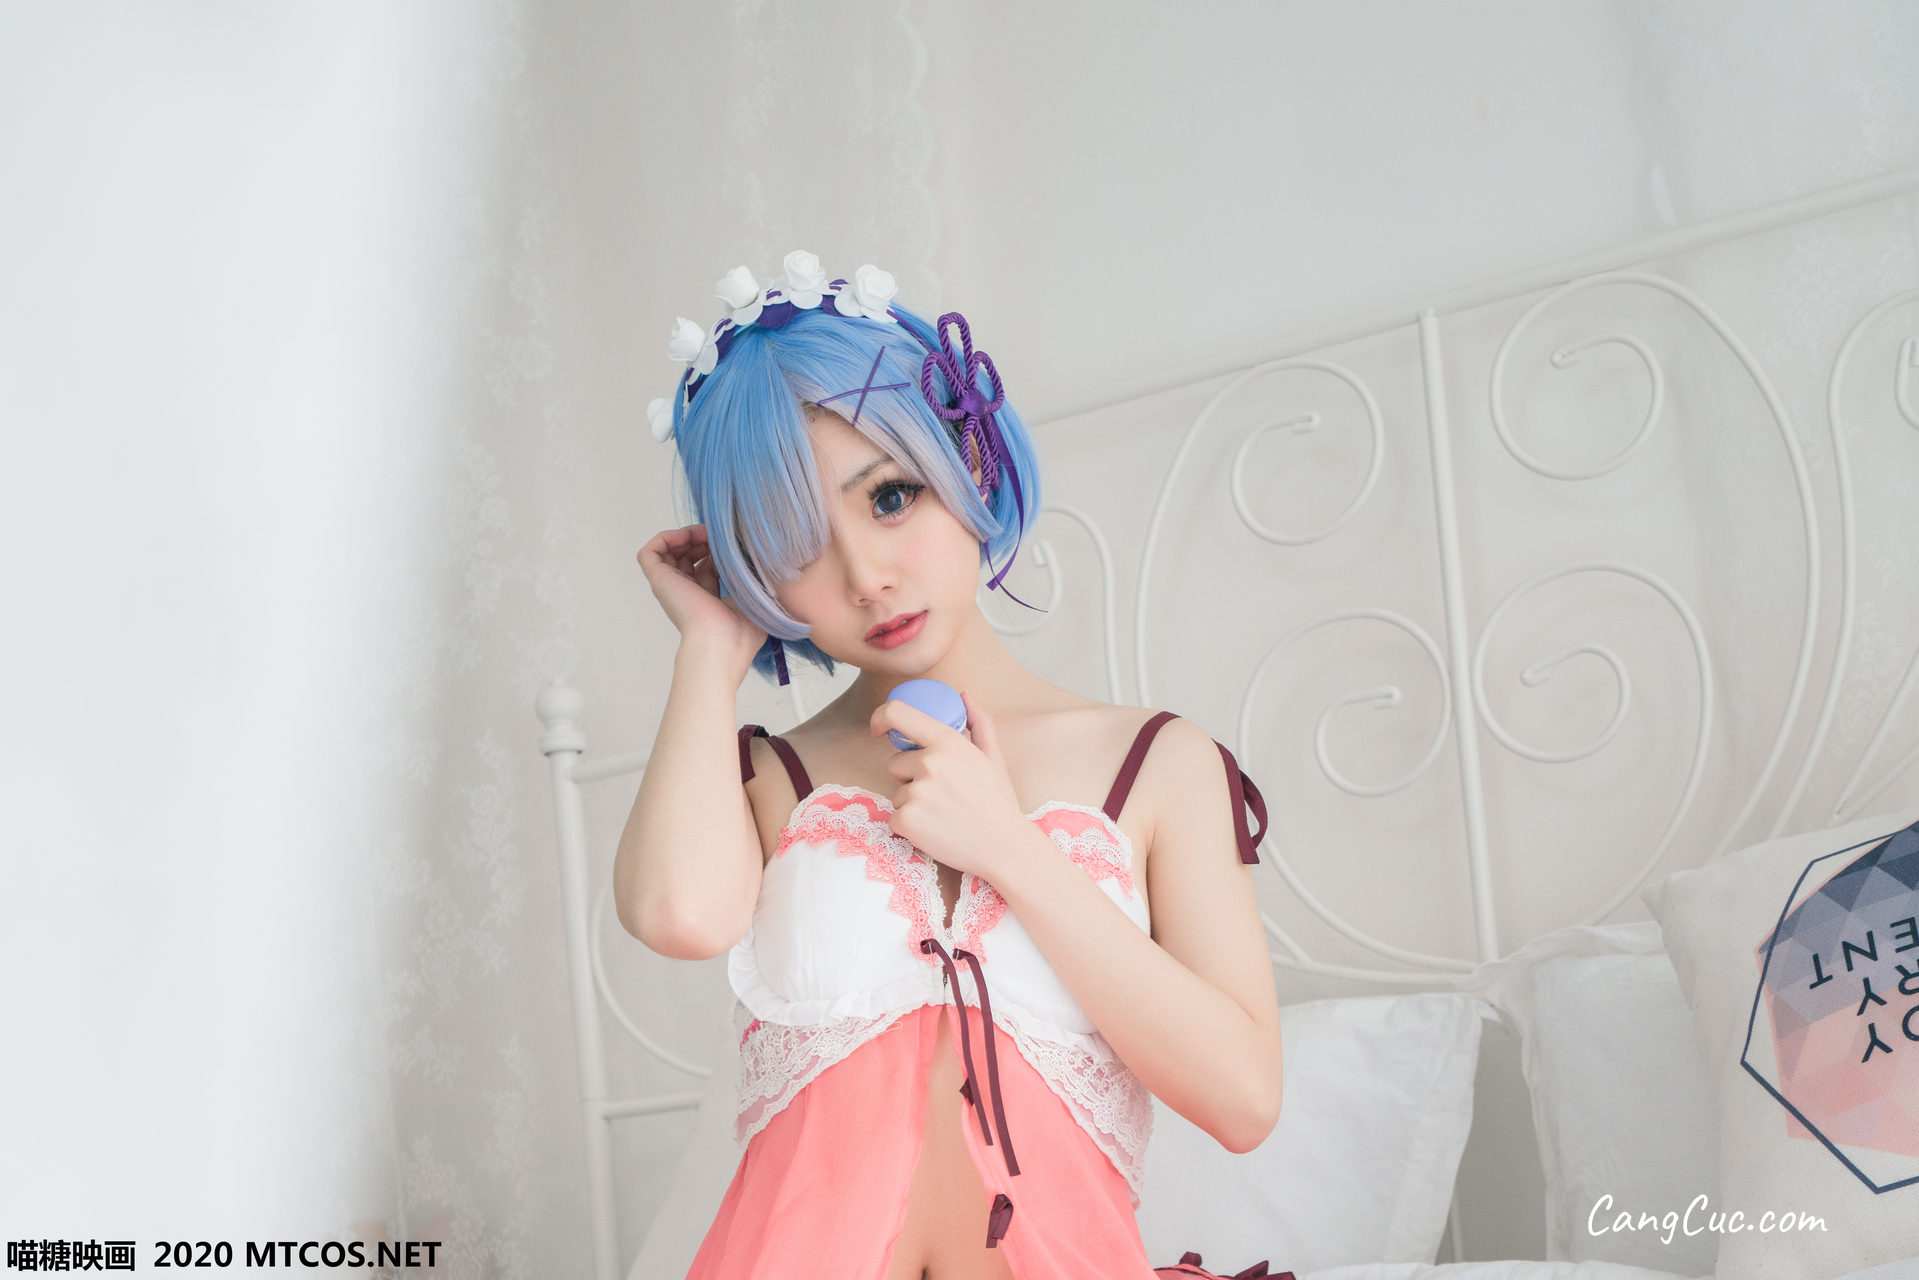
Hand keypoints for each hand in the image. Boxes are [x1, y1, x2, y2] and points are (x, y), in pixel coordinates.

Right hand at [637, 524, 765, 668]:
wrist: (722, 642)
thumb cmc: (743, 628)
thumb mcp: (752, 595)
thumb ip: (750, 574)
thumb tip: (749, 552)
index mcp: (708, 600)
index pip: (708, 566)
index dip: (718, 549)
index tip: (733, 542)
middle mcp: (688, 593)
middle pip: (689, 556)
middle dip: (704, 539)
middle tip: (719, 534)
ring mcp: (672, 587)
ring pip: (670, 552)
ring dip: (687, 535)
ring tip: (705, 533)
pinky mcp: (659, 581)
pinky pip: (650, 553)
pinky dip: (666, 537)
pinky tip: (687, 536)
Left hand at [871, 691, 1034, 880]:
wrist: (1004, 848)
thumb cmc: (998, 803)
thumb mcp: (993, 757)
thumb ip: (978, 722)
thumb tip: (963, 695)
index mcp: (948, 742)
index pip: (898, 713)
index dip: (881, 717)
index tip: (879, 728)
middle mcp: (930, 763)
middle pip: (896, 763)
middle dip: (911, 778)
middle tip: (942, 795)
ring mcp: (917, 792)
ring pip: (897, 793)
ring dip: (913, 804)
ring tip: (944, 815)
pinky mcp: (907, 820)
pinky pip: (894, 818)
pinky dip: (910, 827)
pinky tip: (936, 830)